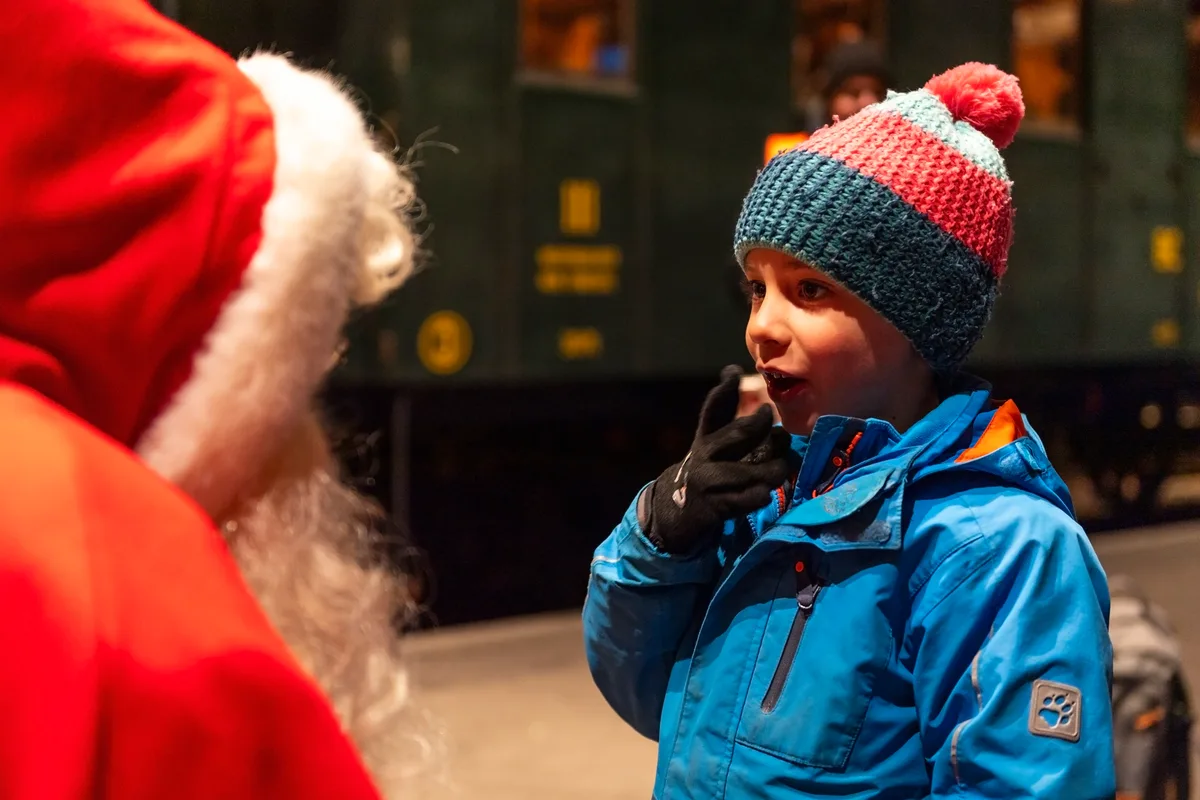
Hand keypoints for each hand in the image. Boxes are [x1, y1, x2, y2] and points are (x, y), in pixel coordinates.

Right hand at [640, 366, 790, 553]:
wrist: (679, 511)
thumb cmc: (709, 468)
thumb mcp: (711, 439)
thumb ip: (725, 410)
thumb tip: (731, 369)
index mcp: (705, 437)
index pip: (713, 409)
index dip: (724, 389)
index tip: (734, 372)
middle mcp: (704, 455)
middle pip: (738, 433)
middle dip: (761, 426)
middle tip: (778, 429)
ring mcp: (708, 481)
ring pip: (753, 470)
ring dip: (774, 469)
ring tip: (779, 468)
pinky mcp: (716, 507)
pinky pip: (750, 498)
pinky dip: (762, 494)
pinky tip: (764, 492)